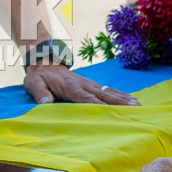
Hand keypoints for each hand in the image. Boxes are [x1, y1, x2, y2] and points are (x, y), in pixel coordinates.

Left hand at [23, 63, 138, 104]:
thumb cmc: (39, 75)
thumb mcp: (33, 83)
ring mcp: (88, 82)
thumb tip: (46, 103)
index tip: (112, 112)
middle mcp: (82, 83)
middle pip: (103, 94)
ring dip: (123, 97)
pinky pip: (106, 89)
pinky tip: (130, 99)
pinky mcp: (90, 83)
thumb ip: (40, 93)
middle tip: (136, 107)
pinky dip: (119, 94)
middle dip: (119, 101)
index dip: (98, 105)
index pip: (85, 98)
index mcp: (70, 86)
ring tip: (138, 104)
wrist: (44, 60)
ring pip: (108, 91)